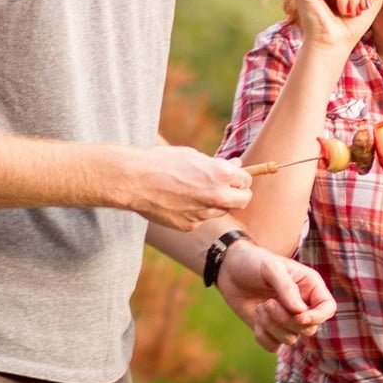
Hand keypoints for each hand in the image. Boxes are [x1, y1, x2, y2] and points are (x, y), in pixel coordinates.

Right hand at [125, 146, 252, 230]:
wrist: (136, 181)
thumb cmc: (163, 162)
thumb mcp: (194, 156)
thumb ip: (217, 165)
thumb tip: (234, 168)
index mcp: (222, 174)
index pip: (247, 181)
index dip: (240, 178)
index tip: (233, 178)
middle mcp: (217, 195)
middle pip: (244, 201)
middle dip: (239, 195)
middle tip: (227, 190)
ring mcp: (204, 213)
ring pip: (221, 211)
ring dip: (216, 203)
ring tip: (194, 192)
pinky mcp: (190, 226)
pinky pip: (201, 219)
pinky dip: (196, 212)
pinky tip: (180, 202)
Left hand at [216, 240, 334, 351]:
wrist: (229, 269)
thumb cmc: (253, 262)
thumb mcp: (271, 268)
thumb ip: (287, 288)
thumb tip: (299, 312)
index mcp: (310, 286)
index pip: (327, 308)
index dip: (317, 317)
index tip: (299, 316)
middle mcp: (302, 306)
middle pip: (309, 329)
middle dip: (287, 320)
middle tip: (267, 303)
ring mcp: (286, 320)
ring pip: (291, 339)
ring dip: (273, 326)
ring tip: (260, 306)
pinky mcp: (270, 330)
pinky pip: (274, 346)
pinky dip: (263, 337)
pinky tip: (255, 318)